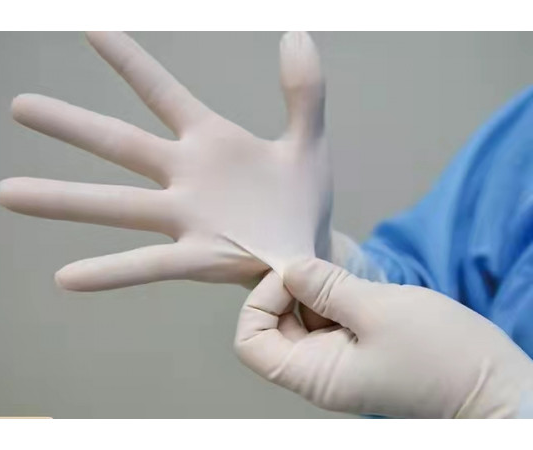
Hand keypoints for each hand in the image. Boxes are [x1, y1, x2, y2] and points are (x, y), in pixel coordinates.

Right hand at [0, 31, 332, 290]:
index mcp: (210, 142)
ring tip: (7, 194)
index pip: (161, 93)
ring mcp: (185, 218)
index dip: (129, 61)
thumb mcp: (307, 141)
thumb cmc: (300, 200)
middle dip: (71, 125)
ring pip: (117, 205)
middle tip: (18, 106)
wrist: (308, 252)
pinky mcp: (196, 258)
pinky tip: (66, 277)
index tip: (90, 28)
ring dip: (63, 199)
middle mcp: (185, 176)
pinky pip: (146, 264)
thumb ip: (304, 91)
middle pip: (119, 144)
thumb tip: (295, 32)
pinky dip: (109, 271)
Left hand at [235, 258, 532, 417]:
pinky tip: (353, 282)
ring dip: (314, 289)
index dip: (262, 302)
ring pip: (302, 316)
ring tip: (343, 274)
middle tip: (318, 265)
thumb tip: (289, 267)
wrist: (491, 383)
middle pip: (274, 325)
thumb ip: (326, 287)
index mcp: (314, 374)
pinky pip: (329, 316)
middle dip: (289, 290)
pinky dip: (334, 294)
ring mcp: (339, 358)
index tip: (295, 277)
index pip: (252, 341)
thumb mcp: (377, 310)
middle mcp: (319, 370)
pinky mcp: (358, 346)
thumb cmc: (440, 356)